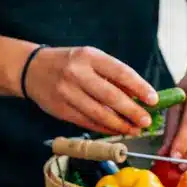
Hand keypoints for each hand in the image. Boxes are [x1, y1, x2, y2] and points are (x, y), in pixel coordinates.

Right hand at [23, 46, 157, 135]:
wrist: (32, 69)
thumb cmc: (69, 63)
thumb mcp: (91, 59)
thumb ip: (113, 76)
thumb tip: (140, 96)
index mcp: (89, 56)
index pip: (120, 72)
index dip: (139, 87)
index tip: (154, 99)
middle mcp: (77, 73)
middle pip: (110, 96)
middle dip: (132, 111)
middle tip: (146, 121)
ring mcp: (67, 92)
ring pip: (99, 113)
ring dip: (120, 125)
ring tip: (134, 129)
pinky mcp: (61, 109)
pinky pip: (88, 122)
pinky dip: (105, 128)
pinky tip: (117, 130)